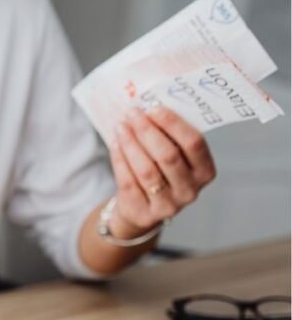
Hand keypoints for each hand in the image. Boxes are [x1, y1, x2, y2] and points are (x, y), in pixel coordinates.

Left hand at [108, 106, 215, 237]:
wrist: (142, 208)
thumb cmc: (160, 172)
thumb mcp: (173, 156)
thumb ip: (169, 136)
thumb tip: (150, 106)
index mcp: (205, 171)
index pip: (194, 143)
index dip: (173, 123)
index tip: (154, 108)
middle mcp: (190, 190)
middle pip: (168, 155)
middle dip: (147, 131)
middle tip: (132, 113)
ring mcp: (169, 205)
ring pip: (146, 169)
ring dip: (131, 143)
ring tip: (121, 126)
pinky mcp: (145, 213)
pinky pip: (128, 181)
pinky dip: (120, 159)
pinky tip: (115, 143)